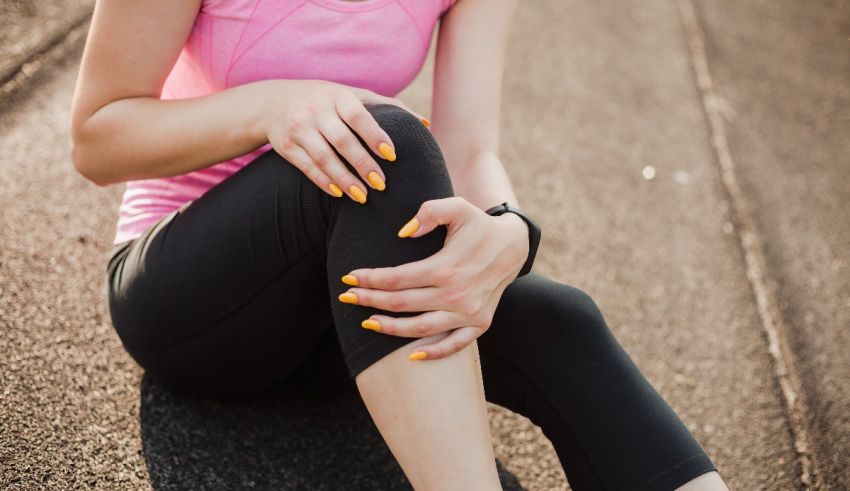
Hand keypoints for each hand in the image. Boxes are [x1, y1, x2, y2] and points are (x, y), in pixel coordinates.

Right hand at [265, 80, 428, 202]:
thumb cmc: (327, 100)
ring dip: (345, 179)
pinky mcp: (286, 146)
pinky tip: (340, 193)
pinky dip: (324, 182)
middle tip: (382, 185)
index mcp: (337, 96)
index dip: (375, 135)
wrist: (275, 102)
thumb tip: (425, 123)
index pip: (357, 116)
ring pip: (323, 158)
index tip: (392, 155)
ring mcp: (298, 128)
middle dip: (363, 164)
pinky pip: (307, 167)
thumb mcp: (353, 96)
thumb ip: (388, 107)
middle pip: (342, 140)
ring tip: (363, 196)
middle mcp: (315, 110)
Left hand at [338, 197, 529, 360]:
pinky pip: (454, 346)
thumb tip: (402, 232)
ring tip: (367, 322)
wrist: (514, 245)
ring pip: (421, 329)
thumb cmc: (478, 225)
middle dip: (370, 301)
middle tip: (347, 298)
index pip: (397, 278)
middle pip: (402, 304)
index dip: (370, 279)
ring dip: (390, 328)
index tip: (349, 278)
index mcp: (447, 267)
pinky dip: (433, 353)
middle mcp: (457, 295)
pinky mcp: (480, 324)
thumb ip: (430, 212)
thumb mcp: (458, 207)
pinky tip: (411, 355)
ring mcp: (469, 313)